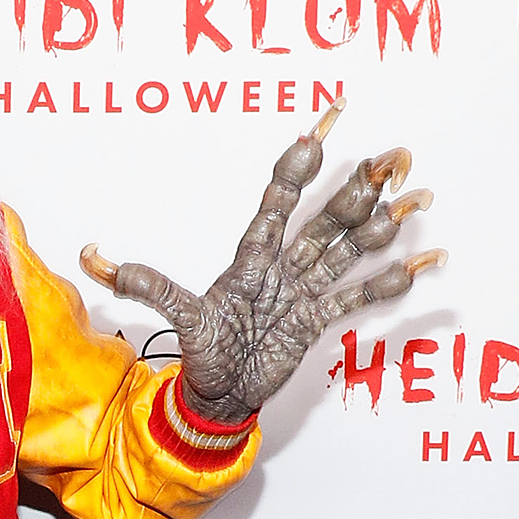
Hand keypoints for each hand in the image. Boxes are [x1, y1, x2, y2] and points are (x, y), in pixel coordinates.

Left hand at [80, 101, 445, 423]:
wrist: (217, 393)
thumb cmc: (201, 349)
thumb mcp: (177, 314)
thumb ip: (144, 284)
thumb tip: (92, 257)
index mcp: (251, 255)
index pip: (279, 199)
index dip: (299, 165)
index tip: (322, 125)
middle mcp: (283, 265)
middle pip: (325, 219)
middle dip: (359, 188)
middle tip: (394, 154)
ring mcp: (305, 291)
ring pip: (349, 250)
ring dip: (382, 225)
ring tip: (418, 197)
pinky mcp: (318, 321)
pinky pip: (360, 298)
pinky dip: (391, 282)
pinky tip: (426, 262)